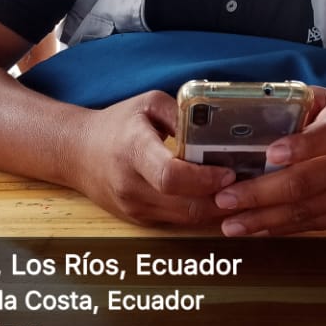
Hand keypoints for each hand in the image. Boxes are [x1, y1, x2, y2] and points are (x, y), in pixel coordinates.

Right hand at [73, 90, 235, 226]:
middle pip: (185, 205)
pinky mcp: (139, 220)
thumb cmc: (117, 124)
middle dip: (222, 199)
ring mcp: (134, 207)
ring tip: (240, 193)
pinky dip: (201, 213)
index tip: (228, 172)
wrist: (76, 154)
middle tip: (249, 186)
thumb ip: (180, 112)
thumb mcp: (147, 104)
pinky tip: (218, 199)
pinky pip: (178, 222)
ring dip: (217, 210)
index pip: (170, 176)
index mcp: (133, 150)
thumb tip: (214, 125)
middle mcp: (131, 185)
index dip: (204, 179)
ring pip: (186, 219)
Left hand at [212, 89, 325, 235]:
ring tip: (231, 224)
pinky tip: (258, 228)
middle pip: (304, 183)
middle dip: (260, 194)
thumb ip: (297, 104)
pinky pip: (315, 224)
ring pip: (306, 210)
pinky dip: (283, 228)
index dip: (298, 147)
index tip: (269, 155)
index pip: (325, 138)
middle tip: (226, 199)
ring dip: (264, 219)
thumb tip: (250, 112)